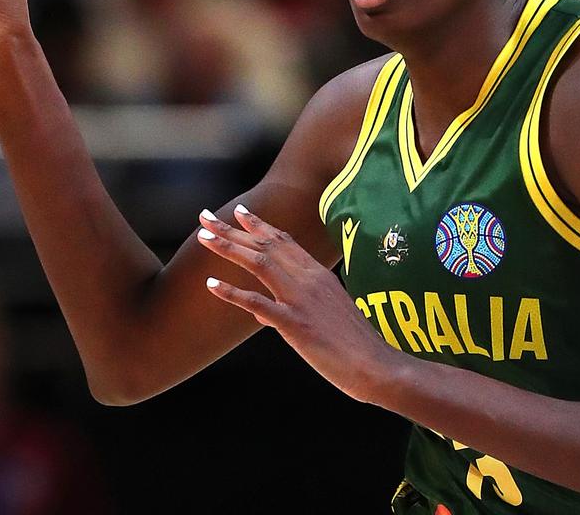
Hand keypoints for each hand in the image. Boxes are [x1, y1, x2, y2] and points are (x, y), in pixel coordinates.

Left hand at [197, 205, 396, 403]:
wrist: (377, 367)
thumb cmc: (355, 346)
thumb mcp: (326, 317)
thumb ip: (294, 308)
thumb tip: (260, 312)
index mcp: (319, 275)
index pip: (285, 241)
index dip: (260, 225)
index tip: (240, 212)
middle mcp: (309, 280)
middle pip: (266, 245)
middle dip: (232, 229)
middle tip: (205, 215)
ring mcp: (301, 300)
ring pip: (259, 263)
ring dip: (228, 247)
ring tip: (203, 236)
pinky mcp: (295, 323)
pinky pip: (257, 303)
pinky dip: (232, 292)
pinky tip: (211, 284)